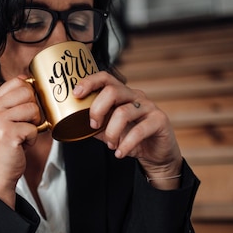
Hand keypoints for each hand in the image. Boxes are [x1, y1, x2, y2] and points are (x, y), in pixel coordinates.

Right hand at [0, 76, 42, 206]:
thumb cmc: (6, 143)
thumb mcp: (5, 117)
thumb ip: (13, 98)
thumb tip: (27, 79)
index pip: (18, 82)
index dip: (28, 95)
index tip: (23, 110)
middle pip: (28, 92)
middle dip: (33, 110)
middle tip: (24, 125)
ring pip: (34, 109)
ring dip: (34, 125)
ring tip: (22, 134)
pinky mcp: (8, 133)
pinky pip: (34, 128)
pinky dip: (33, 139)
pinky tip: (22, 144)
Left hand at [74, 72, 182, 189]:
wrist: (156, 153)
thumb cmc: (130, 137)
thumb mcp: (107, 130)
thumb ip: (94, 123)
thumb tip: (73, 122)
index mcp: (121, 94)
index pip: (105, 78)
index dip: (89, 82)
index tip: (76, 94)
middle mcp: (135, 96)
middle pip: (112, 91)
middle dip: (97, 109)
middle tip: (94, 125)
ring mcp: (148, 106)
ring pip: (123, 112)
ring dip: (111, 132)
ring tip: (111, 145)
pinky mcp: (159, 120)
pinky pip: (139, 130)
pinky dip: (126, 144)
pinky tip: (120, 153)